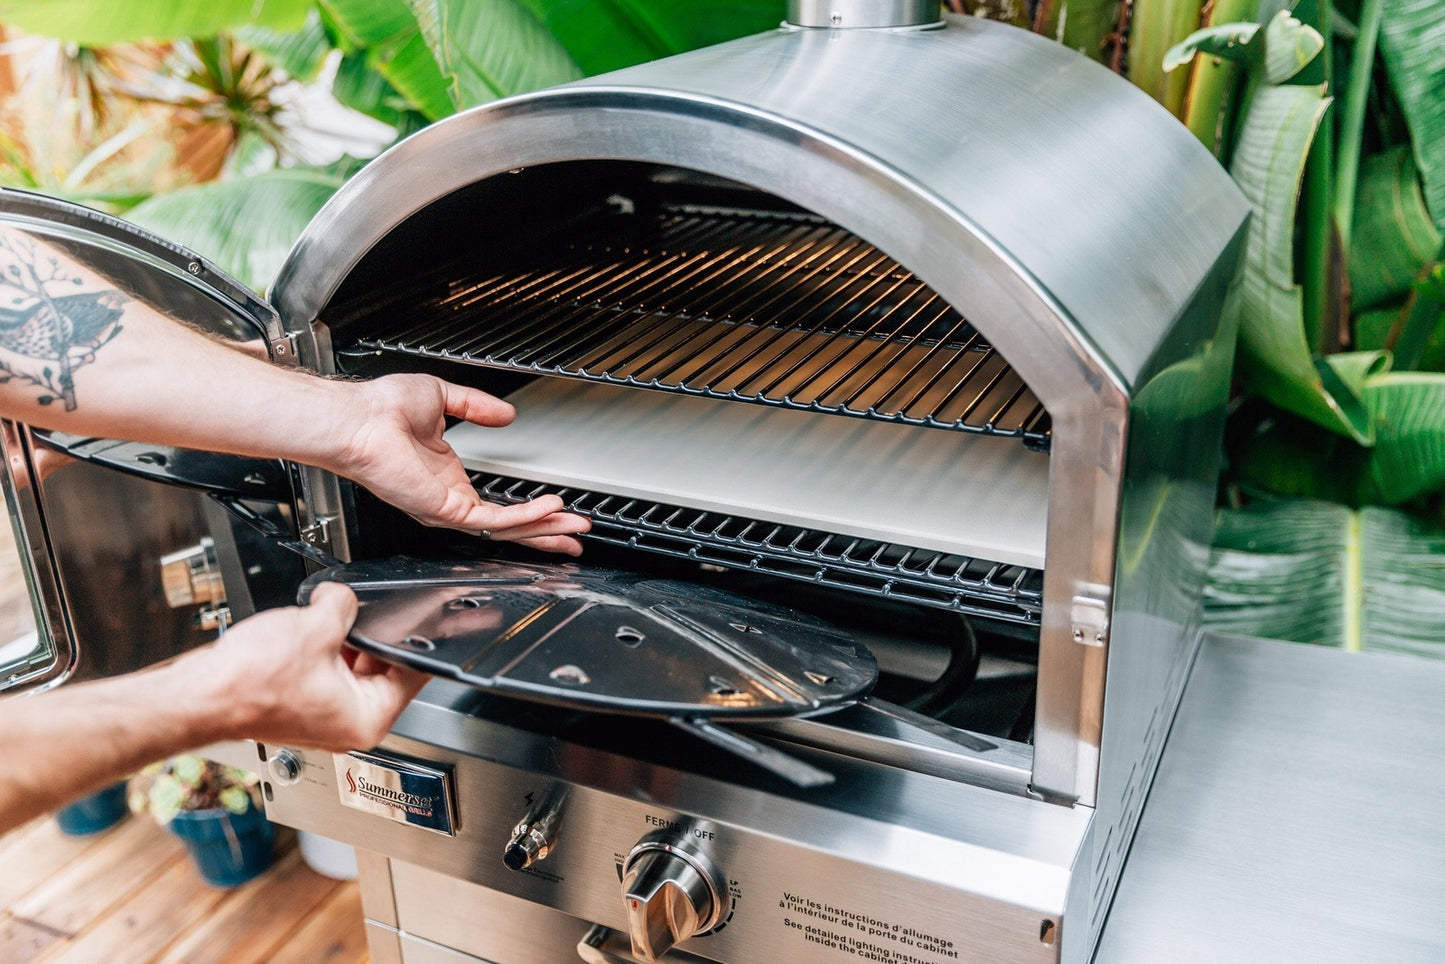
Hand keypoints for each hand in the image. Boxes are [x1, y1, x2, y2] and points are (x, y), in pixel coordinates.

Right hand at [191, 583, 427, 750]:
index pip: (413, 674)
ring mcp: (323, 717)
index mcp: (368, 718)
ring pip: (352, 669)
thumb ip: (344, 604)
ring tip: (324, 624)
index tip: (419, 621)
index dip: (412, 640)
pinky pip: (326, 672)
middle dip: (371, 637)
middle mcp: (349, 725)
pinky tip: (308, 633)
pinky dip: (322, 651)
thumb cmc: (250, 683)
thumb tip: (344, 597)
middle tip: (360, 614)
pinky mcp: (299, 706)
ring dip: (344, 642)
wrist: (198, 695)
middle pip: (383, 670)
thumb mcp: (316, 626)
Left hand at [328, 374, 589, 554]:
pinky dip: (524, 516)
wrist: (357, 418)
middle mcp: (448, 499)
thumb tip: (507, 414)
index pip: (498, 505)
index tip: (558, 508)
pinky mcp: (444, 509)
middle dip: (547, 531)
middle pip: (508, 527)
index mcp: (447, 478)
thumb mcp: (443, 399)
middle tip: (577, 532)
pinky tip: (547, 508)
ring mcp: (446, 508)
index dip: (531, 510)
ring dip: (543, 528)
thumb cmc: (380, 409)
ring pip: (505, 529)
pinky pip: (492, 520)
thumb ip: (478, 408)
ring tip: (573, 524)